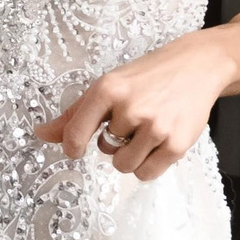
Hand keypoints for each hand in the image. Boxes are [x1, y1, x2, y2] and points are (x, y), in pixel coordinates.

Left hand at [36, 30, 230, 181]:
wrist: (198, 66)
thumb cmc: (149, 77)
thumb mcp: (109, 86)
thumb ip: (74, 114)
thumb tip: (41, 134)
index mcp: (107, 89)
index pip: (75, 134)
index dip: (73, 147)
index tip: (77, 148)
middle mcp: (130, 107)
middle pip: (104, 150)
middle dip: (116, 141)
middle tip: (135, 119)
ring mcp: (155, 127)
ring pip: (124, 166)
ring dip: (131, 155)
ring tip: (146, 132)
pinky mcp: (176, 144)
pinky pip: (147, 174)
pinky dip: (149, 164)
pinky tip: (158, 142)